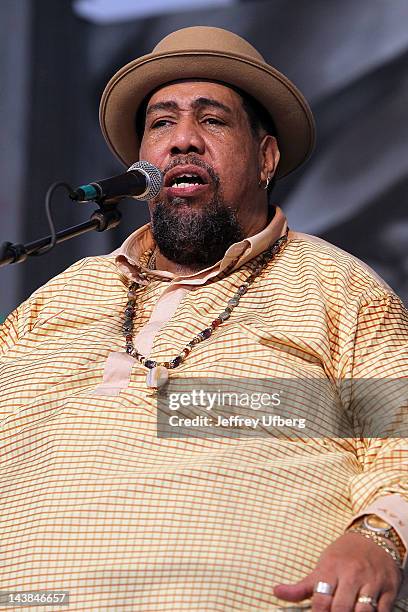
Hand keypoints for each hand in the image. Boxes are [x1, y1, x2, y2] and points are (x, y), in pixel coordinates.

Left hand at [273, 531, 401, 610]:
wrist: (375, 537)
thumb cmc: (345, 554)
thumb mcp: (323, 564)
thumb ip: (303, 585)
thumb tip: (276, 592)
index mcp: (332, 568)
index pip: (321, 599)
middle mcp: (352, 574)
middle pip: (341, 608)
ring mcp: (372, 582)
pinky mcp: (389, 588)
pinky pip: (383, 611)